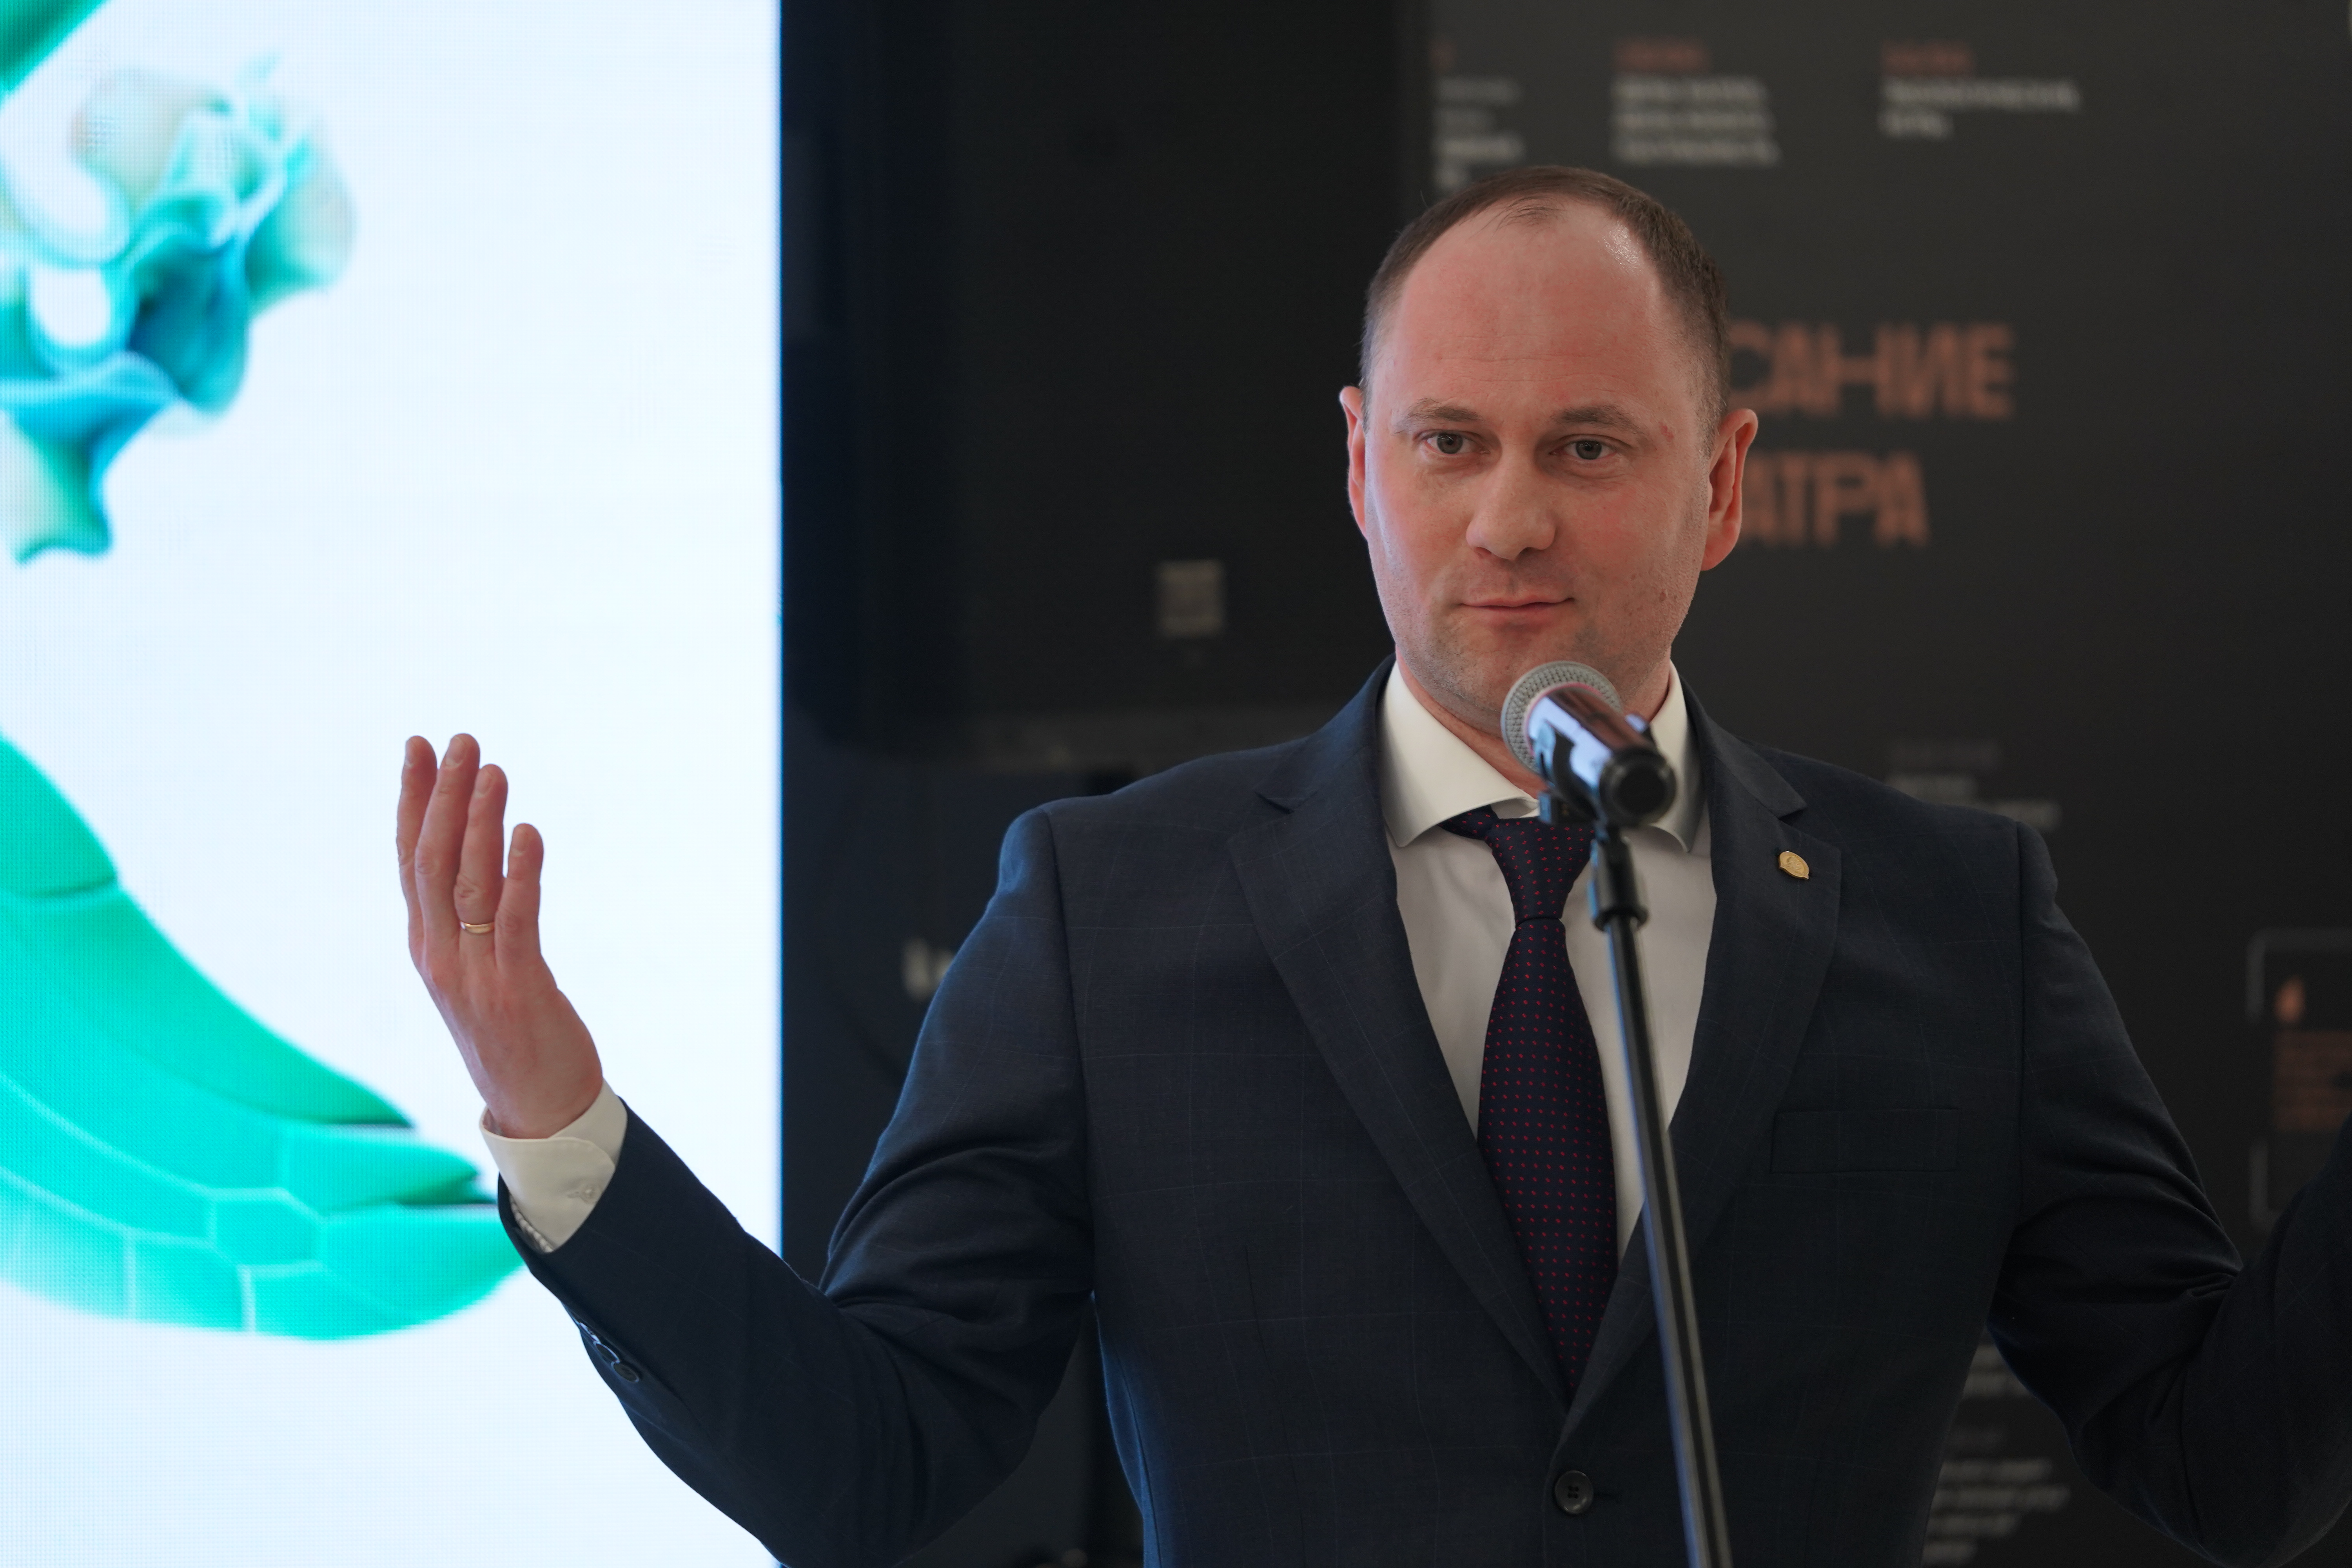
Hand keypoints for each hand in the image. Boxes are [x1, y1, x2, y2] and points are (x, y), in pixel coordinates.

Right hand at [397, 734, 603, 1138]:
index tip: (419, 747)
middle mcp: (439, 956)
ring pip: (467, 884)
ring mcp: (473, 975)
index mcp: (428, 947)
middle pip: (431, 861)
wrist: (537, 1109)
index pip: (410, 861)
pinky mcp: (515, 990)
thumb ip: (474, 919)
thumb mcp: (482, 969)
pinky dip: (518, 873)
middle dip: (442, 797)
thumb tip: (481, 857)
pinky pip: (514, 921)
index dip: (413, 802)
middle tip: (459, 741)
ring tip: (492, 770)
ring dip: (479, 822)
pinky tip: (527, 832)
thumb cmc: (514, 1035)